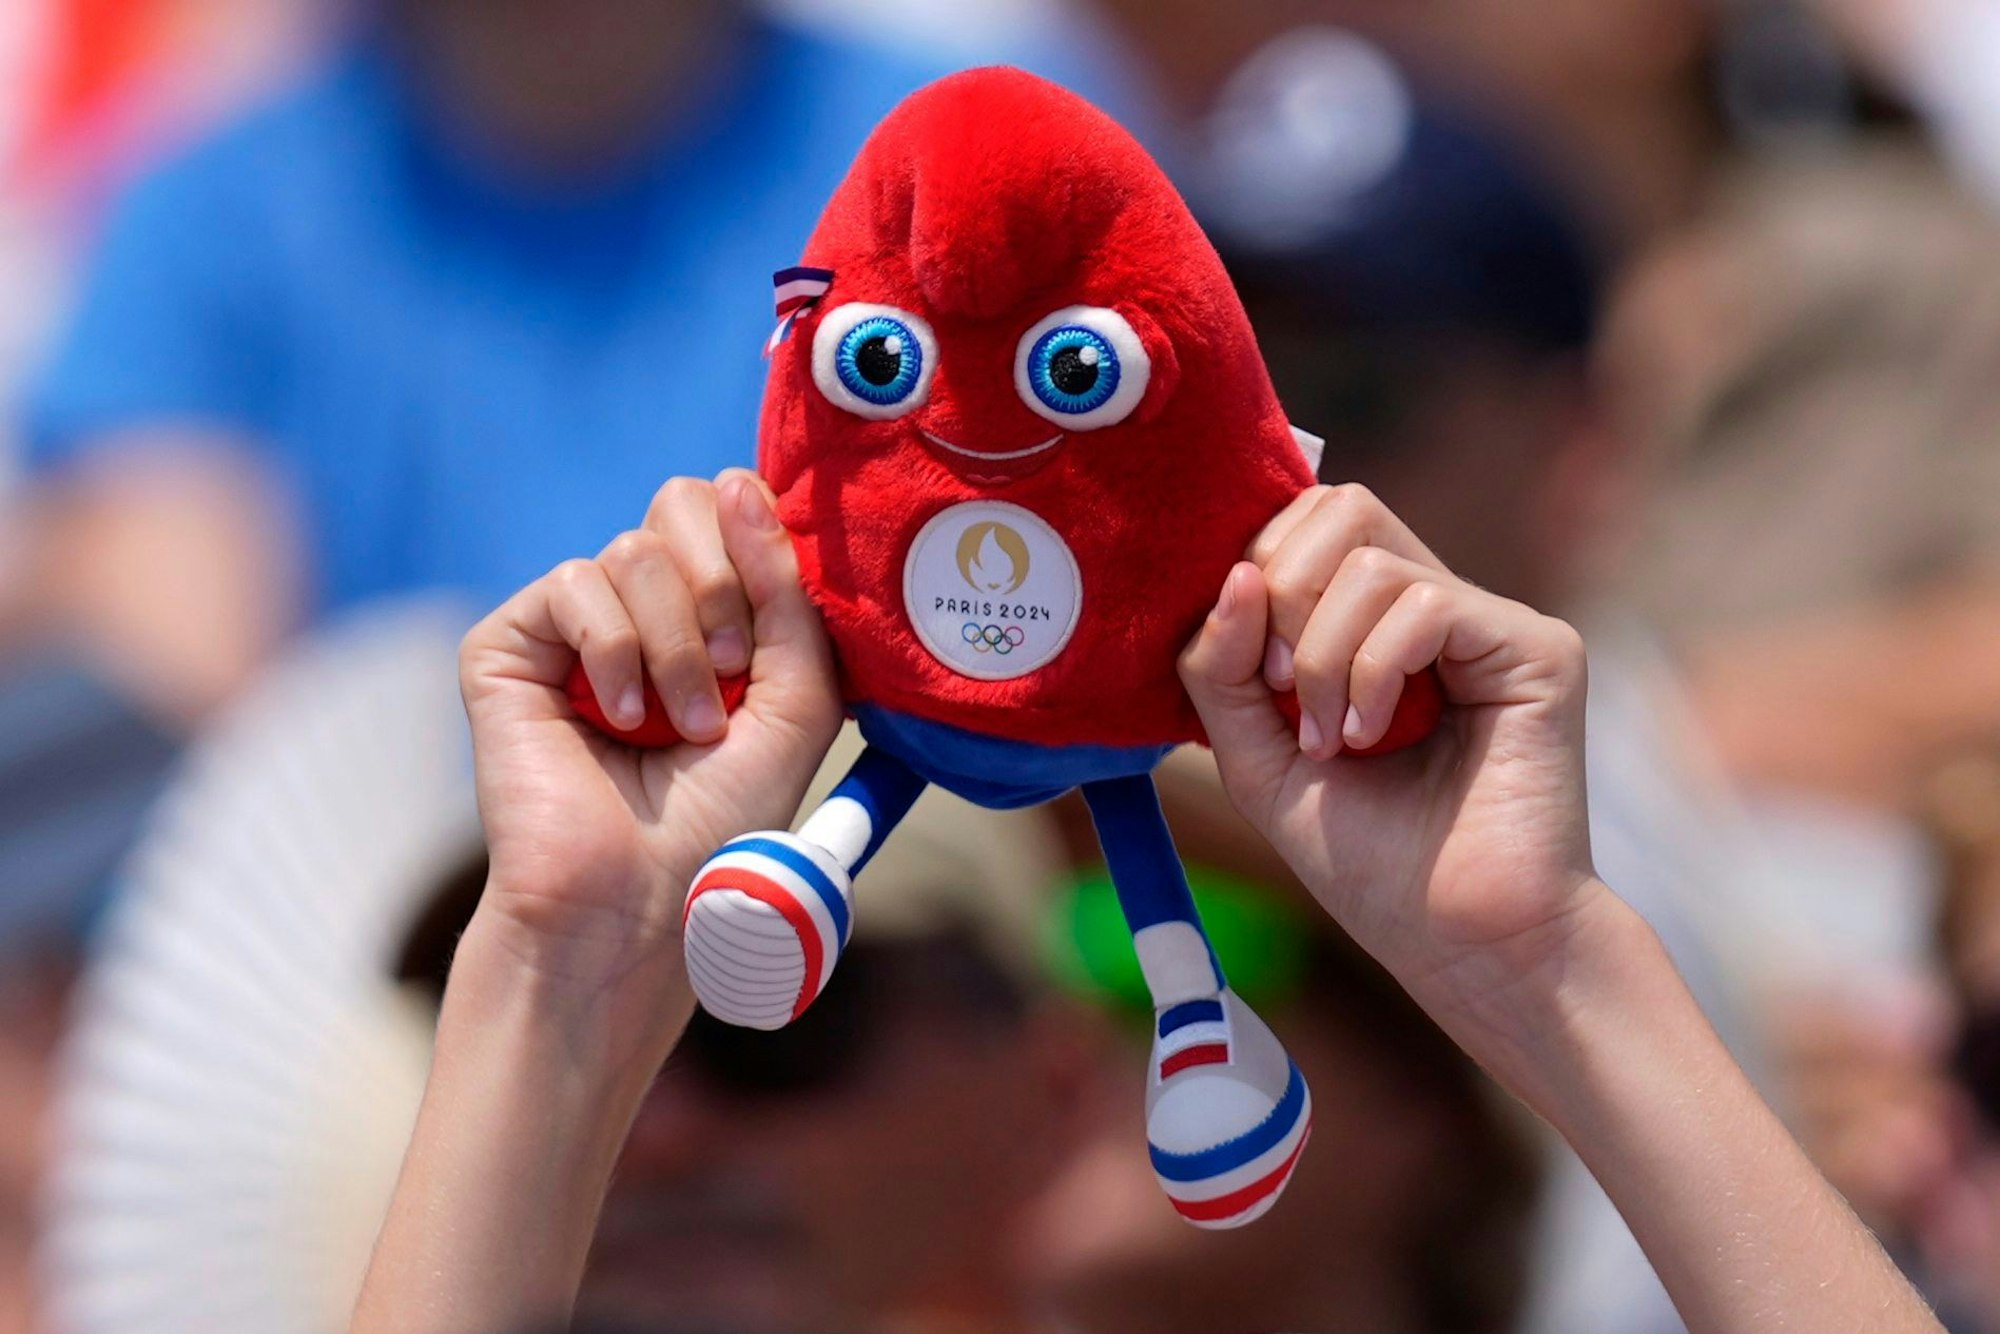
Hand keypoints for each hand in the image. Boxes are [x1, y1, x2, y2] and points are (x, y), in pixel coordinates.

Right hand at [457, 469, 840, 1009]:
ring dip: (675, 645)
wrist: (639, 902)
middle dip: (722, 586)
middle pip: (681, 503)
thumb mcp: (798, 701)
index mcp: (710, 616)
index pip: (734, 513)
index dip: (760, 548)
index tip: (768, 636)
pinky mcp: (509, 646)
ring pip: (634, 551)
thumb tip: (740, 484)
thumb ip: (790, 597)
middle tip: (728, 675)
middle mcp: (642, 609)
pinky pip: (573, 584)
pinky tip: (616, 721)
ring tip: (680, 727)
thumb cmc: (722, 820)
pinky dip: (614, 652)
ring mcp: (573, 626)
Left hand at [1177, 484, 1600, 1020]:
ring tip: (1336, 742)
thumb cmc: (1371, 867)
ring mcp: (1489, 622)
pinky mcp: (1537, 647)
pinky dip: (1373, 670)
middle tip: (1281, 692)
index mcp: (1372, 625)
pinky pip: (1425, 603)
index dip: (1253, 571)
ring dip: (1321, 657)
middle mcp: (1434, 608)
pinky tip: (1375, 739)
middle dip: (1281, 594)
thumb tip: (1233, 572)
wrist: (1462, 946)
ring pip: (1371, 559)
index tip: (1248, 675)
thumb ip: (1220, 671)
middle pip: (1339, 507)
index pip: (1304, 524)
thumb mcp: (1258, 761)